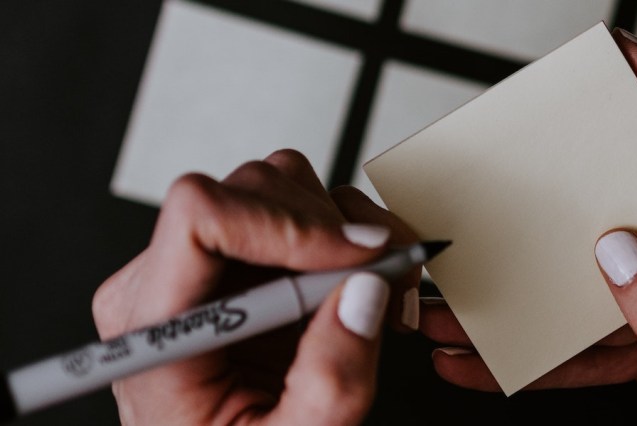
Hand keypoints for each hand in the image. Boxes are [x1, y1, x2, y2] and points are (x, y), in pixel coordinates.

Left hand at [92, 149, 419, 424]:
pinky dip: (349, 234)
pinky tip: (366, 283)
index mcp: (159, 328)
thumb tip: (365, 292)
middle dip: (335, 233)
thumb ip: (330, 382)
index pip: (198, 218)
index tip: (358, 257)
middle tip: (390, 282)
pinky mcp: (244, 259)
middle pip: (249, 192)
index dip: (287, 224)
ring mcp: (205, 266)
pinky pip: (298, 206)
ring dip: (346, 230)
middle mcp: (168, 282)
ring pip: (279, 186)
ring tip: (380, 288)